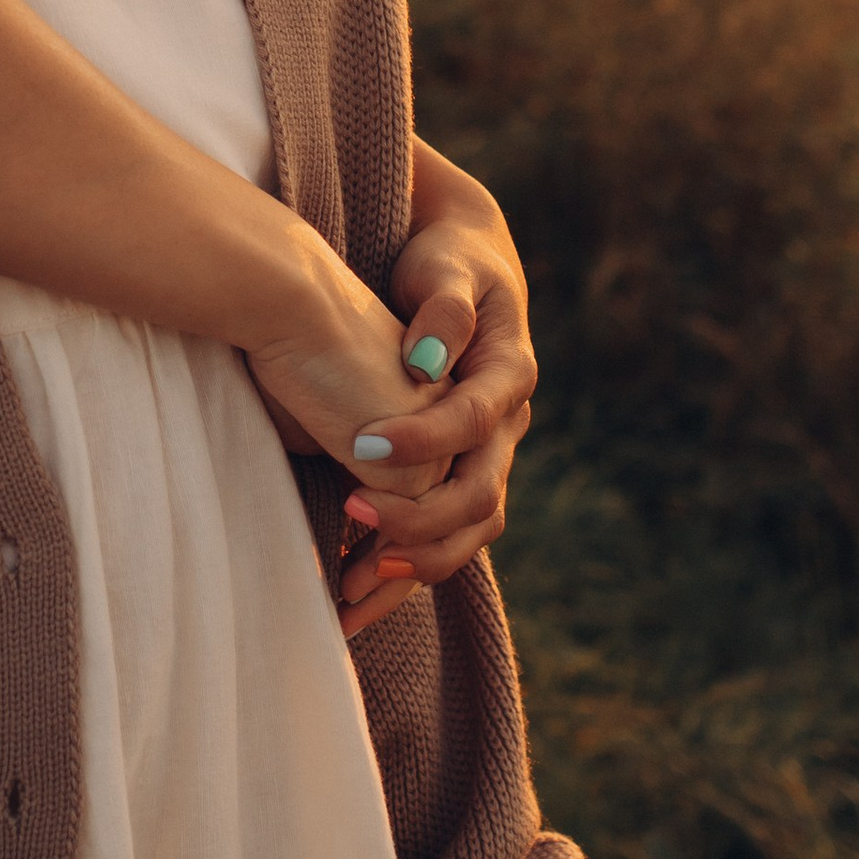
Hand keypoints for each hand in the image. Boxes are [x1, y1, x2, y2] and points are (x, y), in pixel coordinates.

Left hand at [337, 148, 535, 636]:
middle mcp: (506, 428)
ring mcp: (484, 459)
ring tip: (348, 586)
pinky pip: (439, 539)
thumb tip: (429, 357)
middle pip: (480, 497)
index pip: (475, 420)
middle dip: (419, 518)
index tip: (360, 442)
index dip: (425, 438)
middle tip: (349, 512)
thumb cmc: (447, 260)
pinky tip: (349, 597)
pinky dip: (400, 572)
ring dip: (412, 565)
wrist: (458, 272)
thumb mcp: (449, 266)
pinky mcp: (454, 476)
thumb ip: (444, 304)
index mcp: (510, 375)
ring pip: (466, 533)